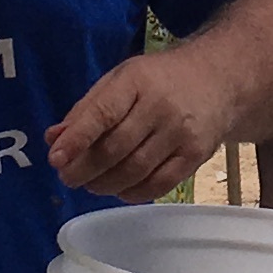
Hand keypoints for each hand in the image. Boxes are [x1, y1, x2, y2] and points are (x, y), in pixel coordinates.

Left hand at [49, 45, 231, 194]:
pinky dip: (133, 193)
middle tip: (68, 177)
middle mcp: (161, 107)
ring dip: (105, 184)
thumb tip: (54, 140)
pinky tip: (120, 189)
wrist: (218, 80)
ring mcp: (181, 133)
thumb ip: (87, 109)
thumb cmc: (160, 79)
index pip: (103, 113)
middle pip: (116, 148)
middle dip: (85, 169)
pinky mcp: (195, 155)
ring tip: (91, 184)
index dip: (77, 139)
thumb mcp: (121, 79)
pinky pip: (159, 185)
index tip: (55, 159)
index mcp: (138, 81)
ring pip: (135, 170)